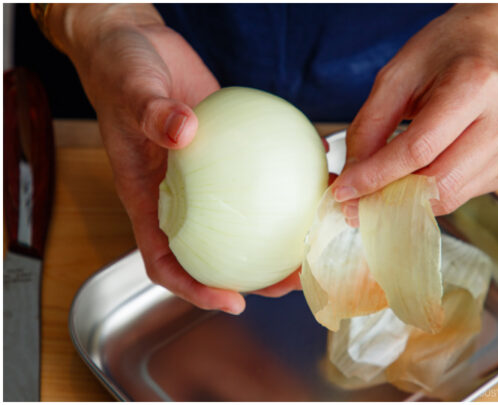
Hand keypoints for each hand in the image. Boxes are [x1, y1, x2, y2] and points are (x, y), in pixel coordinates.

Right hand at [52, 4, 297, 312]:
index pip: (164, 259)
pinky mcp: (230, 151)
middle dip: (255, 275)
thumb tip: (184, 130)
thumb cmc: (119, 69)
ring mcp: (206, 176)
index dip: (193, 288)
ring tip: (318, 236)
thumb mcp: (131, 88)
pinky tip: (322, 169)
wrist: (133, 42)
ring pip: (246, 219)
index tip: (229, 301)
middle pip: (216, 251)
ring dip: (281, 233)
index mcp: (146, 196)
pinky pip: (262, 173)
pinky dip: (290, 177)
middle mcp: (179, 195)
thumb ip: (153, 112)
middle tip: (295, 277)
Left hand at [330, 4, 497, 219]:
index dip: (377, 176)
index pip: (419, 149)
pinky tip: (430, 167)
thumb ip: (372, 125)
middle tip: (358, 202)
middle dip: (391, 197)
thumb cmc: (450, 51)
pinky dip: (438, 190)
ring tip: (388, 186)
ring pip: (453, 195)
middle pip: (439, 182)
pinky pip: (468, 193)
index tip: (345, 191)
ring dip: (412, 200)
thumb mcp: (400, 73)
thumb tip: (354, 175)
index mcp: (477, 83)